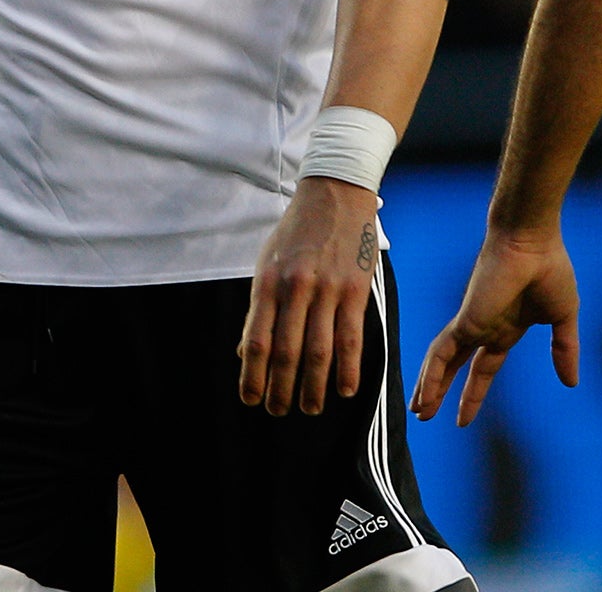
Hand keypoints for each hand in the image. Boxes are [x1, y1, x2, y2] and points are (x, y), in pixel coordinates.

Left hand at [238, 176, 380, 415]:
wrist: (336, 190)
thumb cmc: (298, 228)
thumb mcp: (267, 260)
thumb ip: (260, 306)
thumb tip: (246, 352)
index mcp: (267, 282)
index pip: (256, 341)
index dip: (252, 377)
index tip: (251, 400)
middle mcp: (295, 288)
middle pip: (286, 354)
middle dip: (281, 390)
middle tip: (279, 411)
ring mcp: (327, 289)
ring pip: (318, 352)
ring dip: (313, 388)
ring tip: (309, 408)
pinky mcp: (355, 289)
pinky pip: (351, 337)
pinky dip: (348, 368)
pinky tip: (346, 388)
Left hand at [412, 226, 579, 426]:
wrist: (532, 240)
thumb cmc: (550, 268)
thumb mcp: (563, 318)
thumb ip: (564, 350)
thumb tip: (571, 383)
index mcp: (506, 328)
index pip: (485, 366)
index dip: (475, 390)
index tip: (464, 414)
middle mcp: (484, 328)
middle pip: (456, 367)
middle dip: (443, 391)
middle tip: (427, 415)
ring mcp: (471, 324)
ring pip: (442, 363)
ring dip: (430, 388)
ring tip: (419, 412)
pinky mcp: (465, 321)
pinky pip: (441, 354)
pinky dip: (431, 376)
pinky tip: (424, 397)